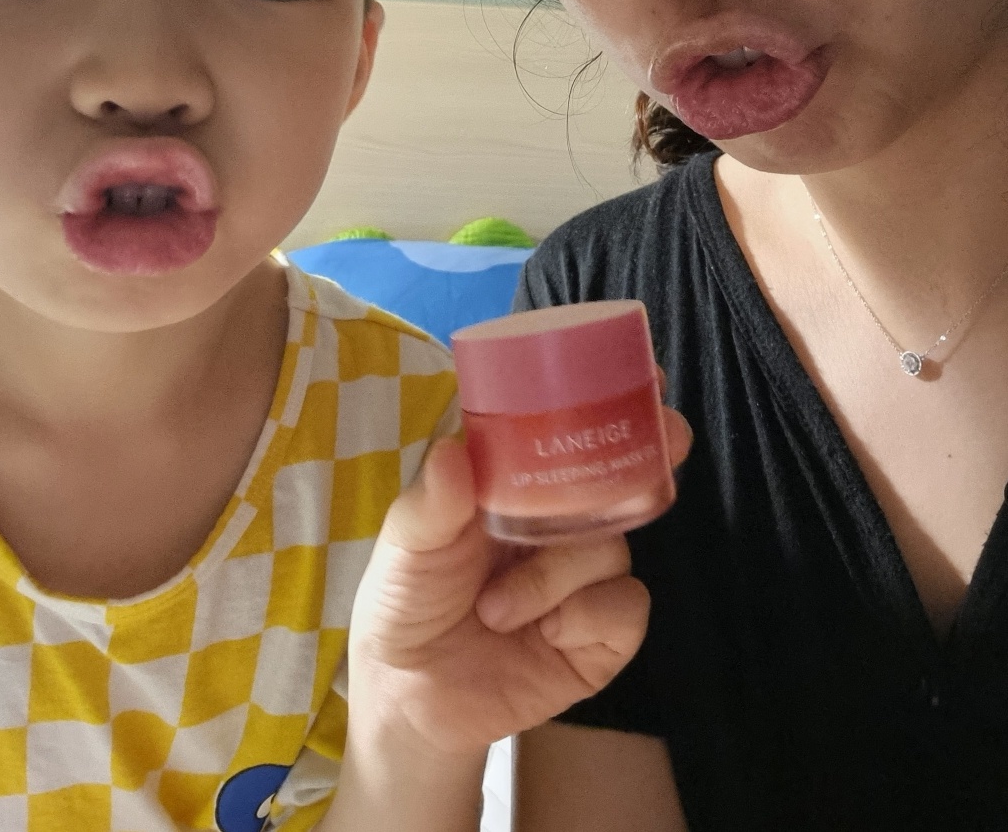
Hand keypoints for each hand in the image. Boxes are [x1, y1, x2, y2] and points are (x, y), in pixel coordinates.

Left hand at [347, 404, 691, 758]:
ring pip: (613, 544)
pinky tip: (546, 634)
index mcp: (513, 483)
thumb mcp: (406, 546)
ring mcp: (583, 576)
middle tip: (670, 438)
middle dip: (648, 455)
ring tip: (497, 609)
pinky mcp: (600, 634)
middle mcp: (557, 521)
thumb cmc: (404, 601)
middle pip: (618, 476)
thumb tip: (454, 453)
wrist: (410, 700)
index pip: (564, 429)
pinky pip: (626, 604)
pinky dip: (586, 616)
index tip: (645, 374)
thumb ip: (431, 504)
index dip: (606, 399)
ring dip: (556, 575)